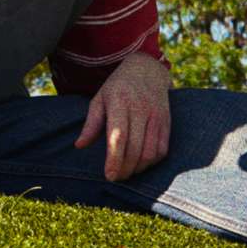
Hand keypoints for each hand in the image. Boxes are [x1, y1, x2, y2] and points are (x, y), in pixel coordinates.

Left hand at [74, 51, 171, 182]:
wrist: (147, 70)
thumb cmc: (118, 88)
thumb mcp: (99, 99)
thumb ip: (91, 124)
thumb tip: (79, 145)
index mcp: (120, 102)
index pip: (119, 136)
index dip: (114, 159)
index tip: (109, 175)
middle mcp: (141, 109)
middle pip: (135, 148)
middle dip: (125, 169)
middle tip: (115, 177)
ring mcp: (156, 116)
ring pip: (150, 152)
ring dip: (138, 168)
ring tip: (126, 172)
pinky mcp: (167, 122)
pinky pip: (162, 149)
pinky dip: (151, 162)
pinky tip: (140, 163)